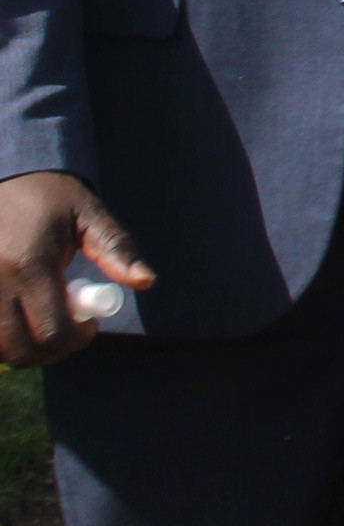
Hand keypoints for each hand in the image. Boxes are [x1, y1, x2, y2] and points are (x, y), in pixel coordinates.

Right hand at [0, 172, 152, 366]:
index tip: (89, 327)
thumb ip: (116, 249)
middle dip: (50, 351)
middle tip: (68, 334)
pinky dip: (0, 337)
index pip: (52, 330)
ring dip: (21, 347)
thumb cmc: (50, 196)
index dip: (76, 340)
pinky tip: (16, 319)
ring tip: (41, 323)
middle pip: (19, 349)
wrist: (3, 174)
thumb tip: (146, 281)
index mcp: (29, 263)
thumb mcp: (89, 215)